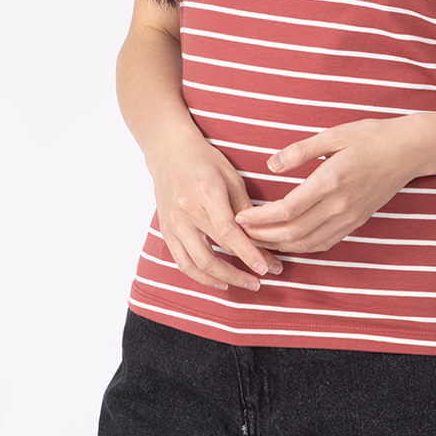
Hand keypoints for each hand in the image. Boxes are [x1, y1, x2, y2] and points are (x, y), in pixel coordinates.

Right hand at [147, 137, 284, 290]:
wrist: (168, 152)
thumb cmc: (206, 161)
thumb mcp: (232, 177)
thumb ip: (244, 208)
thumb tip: (262, 238)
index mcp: (206, 192)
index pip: (229, 232)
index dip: (249, 253)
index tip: (268, 267)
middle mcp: (186, 211)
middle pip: (214, 252)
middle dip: (242, 271)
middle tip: (263, 279)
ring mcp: (173, 223)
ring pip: (198, 264)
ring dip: (224, 279)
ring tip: (246, 283)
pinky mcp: (166, 232)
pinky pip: (183, 263)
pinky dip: (202, 277)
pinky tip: (220, 282)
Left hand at [233, 115, 429, 252]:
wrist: (409, 150)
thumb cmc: (372, 136)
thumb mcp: (335, 134)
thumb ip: (301, 150)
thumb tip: (270, 164)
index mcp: (331, 181)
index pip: (287, 209)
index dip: (260, 218)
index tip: (239, 216)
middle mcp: (340, 205)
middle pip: (294, 232)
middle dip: (263, 236)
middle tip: (240, 233)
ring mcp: (350, 217)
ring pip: (309, 243)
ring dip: (280, 246)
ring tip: (258, 241)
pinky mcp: (357, 221)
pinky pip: (325, 243)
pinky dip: (303, 247)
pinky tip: (288, 242)